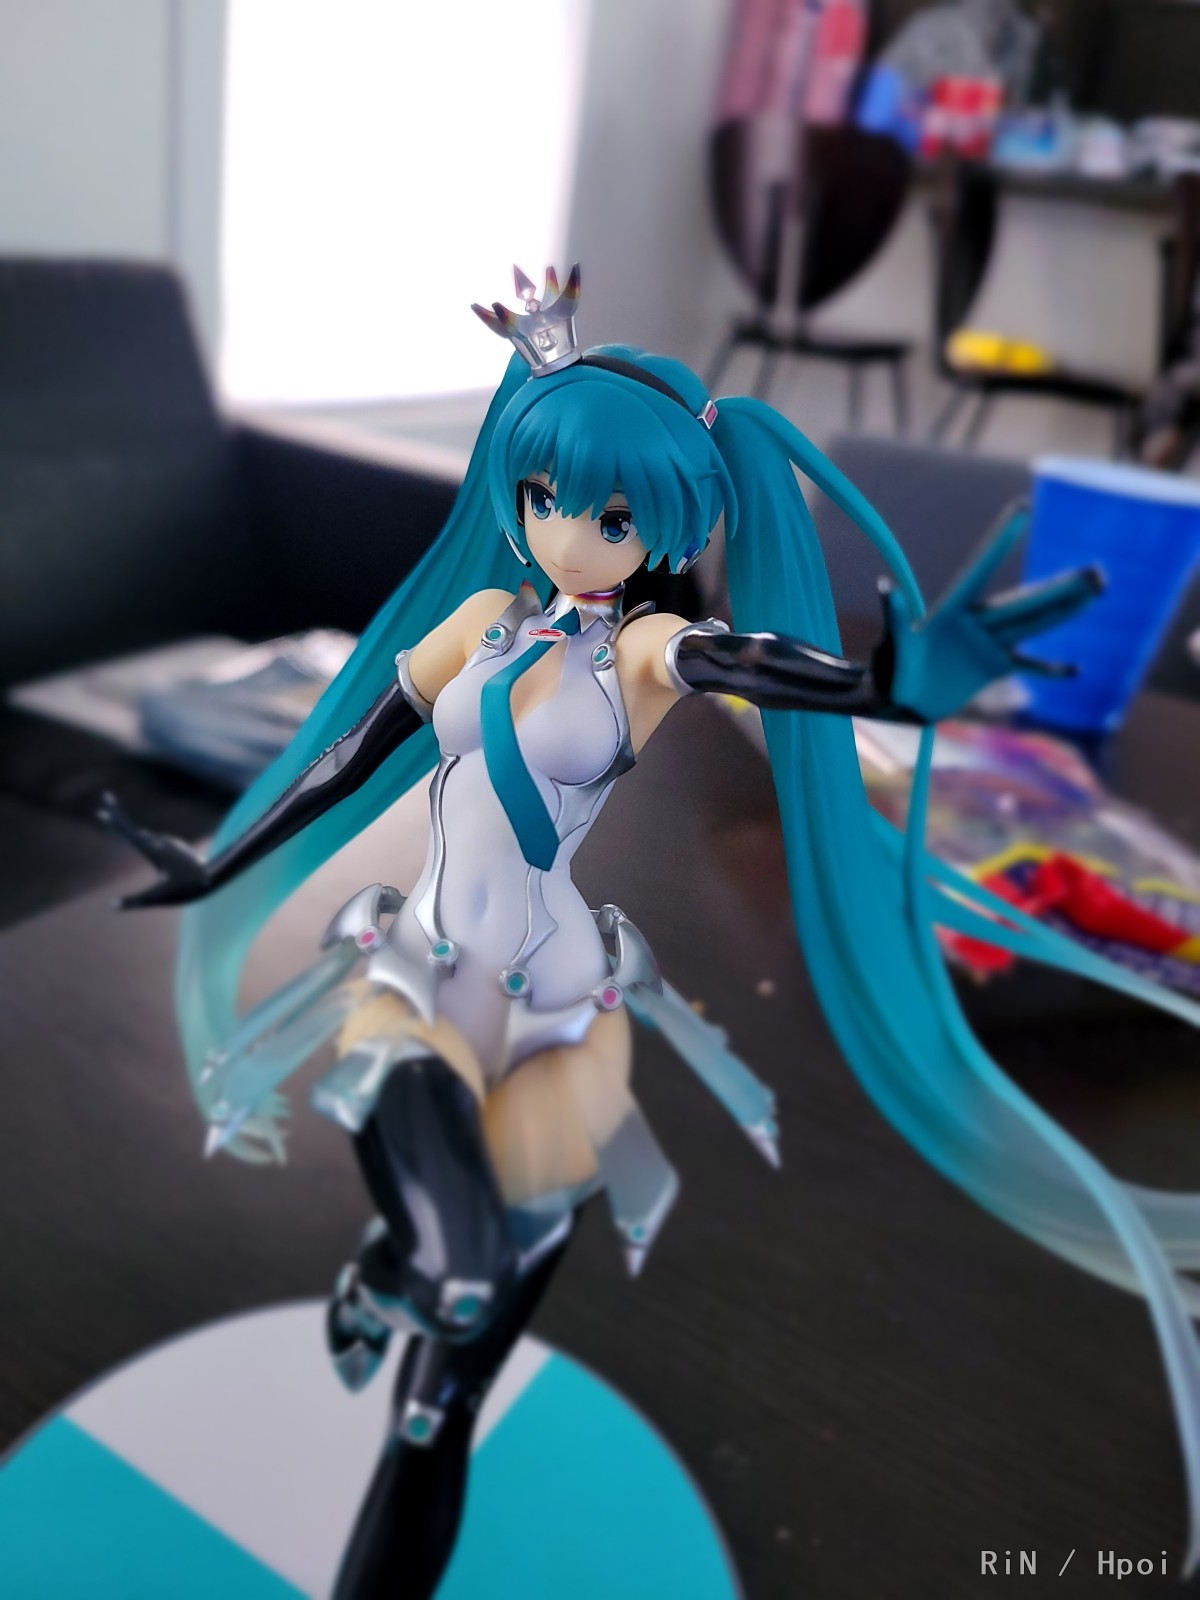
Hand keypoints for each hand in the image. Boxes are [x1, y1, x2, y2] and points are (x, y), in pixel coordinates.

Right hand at [96, 791, 211, 907]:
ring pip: (145, 840)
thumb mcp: (158, 898)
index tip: (102, 808)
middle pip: (133, 829)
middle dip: (118, 816)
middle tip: (105, 801)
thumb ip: (134, 901)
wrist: (213, 879)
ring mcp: (168, 842)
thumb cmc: (186, 890)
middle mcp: (160, 842)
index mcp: (153, 851)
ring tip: (125, 832)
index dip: (115, 820)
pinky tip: (156, 856)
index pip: (129, 833)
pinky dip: (149, 845)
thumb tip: (111, 906)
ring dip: (134, 835)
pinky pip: (157, 846)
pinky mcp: (174, 845)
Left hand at [879, 502, 1105, 723]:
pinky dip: (1049, 669)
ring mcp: (990, 644)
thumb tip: (886, 587)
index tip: (1022, 509)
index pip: (981, 570)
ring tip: (1096, 591)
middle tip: (1097, 572)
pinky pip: (1028, 666)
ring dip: (1065, 610)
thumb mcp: (894, 646)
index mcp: (953, 612)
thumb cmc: (890, 672)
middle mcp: (977, 623)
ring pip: (1035, 623)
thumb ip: (896, 617)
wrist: (898, 703)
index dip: (1000, 541)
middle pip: (1026, 602)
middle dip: (1061, 588)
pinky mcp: (994, 668)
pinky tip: (1075, 669)